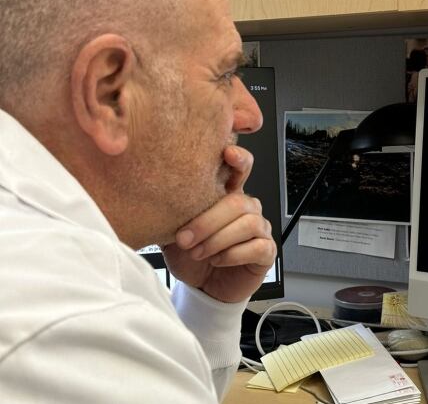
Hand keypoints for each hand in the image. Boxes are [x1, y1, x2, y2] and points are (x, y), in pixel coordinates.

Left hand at [163, 145, 276, 302]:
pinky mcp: (266, 252)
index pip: (240, 169)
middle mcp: (247, 209)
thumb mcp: (174, 232)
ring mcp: (260, 230)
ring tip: (198, 252)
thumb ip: (170, 212)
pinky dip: (233, 254)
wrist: (202, 288)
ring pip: (248, 224)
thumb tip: (149, 196)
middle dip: (209, 221)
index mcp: (227, 196)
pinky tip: (217, 260)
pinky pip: (257, 247)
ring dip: (218, 239)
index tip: (228, 152)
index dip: (239, 159)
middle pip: (238, 202)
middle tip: (185, 238)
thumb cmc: (191, 257)